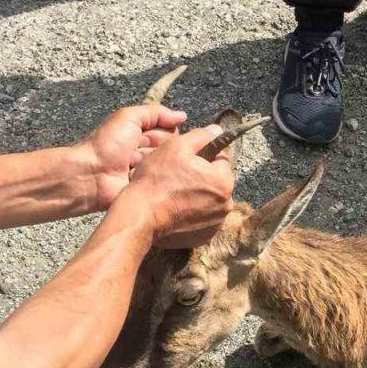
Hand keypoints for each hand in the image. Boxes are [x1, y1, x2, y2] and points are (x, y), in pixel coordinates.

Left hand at [75, 105, 187, 210]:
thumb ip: (156, 113)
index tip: (146, 136)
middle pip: (171, 148)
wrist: (91, 174)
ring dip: (153, 163)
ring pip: (168, 165)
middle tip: (137, 150)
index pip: (170, 131)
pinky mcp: (147, 188)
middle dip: (157, 148)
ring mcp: (147, 171)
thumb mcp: (129, 117)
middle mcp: (147, 151)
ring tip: (134, 165)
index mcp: (142, 134)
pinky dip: (152, 179)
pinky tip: (138, 178)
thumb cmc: (106, 144)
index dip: (162, 133)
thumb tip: (182, 116)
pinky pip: (162, 182)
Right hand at [124, 125, 235, 247]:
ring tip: (175, 195)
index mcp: (224, 180)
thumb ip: (201, 137)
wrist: (140, 215)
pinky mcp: (204, 237)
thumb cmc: (158, 179)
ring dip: (198, 197)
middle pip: (217, 183)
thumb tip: (218, 130)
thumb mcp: (177, 147)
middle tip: (178, 178)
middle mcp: (226, 204)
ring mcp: (216, 223)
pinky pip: (202, 219)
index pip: (221, 160)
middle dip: (202, 178)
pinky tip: (176, 210)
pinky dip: (193, 215)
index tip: (187, 161)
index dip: (204, 157)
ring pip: (210, 202)